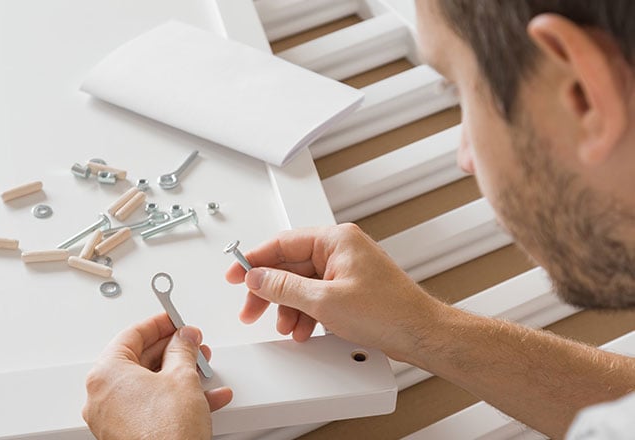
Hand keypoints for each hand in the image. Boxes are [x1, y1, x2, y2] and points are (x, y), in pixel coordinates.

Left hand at [82, 313, 232, 439]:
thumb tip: (184, 338)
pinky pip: (150, 406)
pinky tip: (203, 396)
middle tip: (191, 342)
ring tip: (201, 368)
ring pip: (147, 384)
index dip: (158, 324)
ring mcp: (112, 417)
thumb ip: (183, 349)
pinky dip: (174, 398)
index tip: (173, 319)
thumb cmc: (166, 432)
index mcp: (105, 374)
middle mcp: (102, 395)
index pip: (131, 335)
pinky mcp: (125, 433)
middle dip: (172, 350)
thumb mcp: (182, 377)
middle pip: (139, 360)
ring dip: (178, 374)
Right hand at [225, 224, 443, 360]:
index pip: (282, 242)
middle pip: (290, 266)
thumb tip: (257, 277)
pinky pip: (316, 296)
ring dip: (289, 307)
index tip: (236, 273)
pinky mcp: (350, 288)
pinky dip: (306, 312)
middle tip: (251, 308)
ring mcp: (345, 269)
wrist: (420, 334)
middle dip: (270, 291)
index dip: (254, 259)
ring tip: (285, 326)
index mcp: (335, 239)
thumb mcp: (323, 301)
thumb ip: (283, 287)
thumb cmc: (388, 311)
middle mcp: (340, 249)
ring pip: (302, 284)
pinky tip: (303, 329)